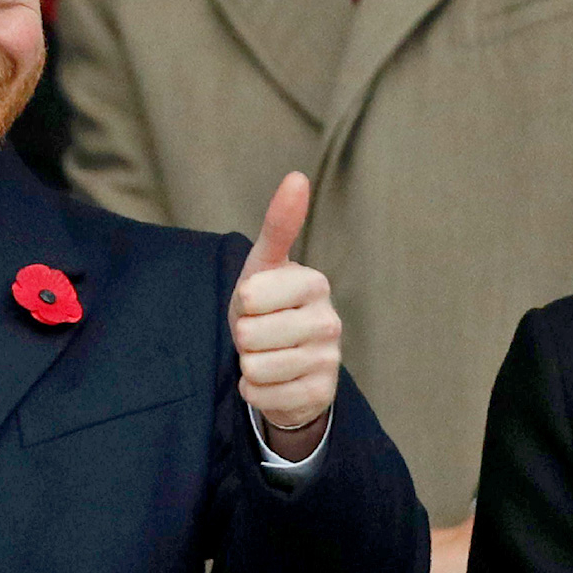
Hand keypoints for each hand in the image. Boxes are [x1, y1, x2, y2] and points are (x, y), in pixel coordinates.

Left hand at [232, 173, 339, 460]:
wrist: (286, 364)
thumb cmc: (269, 306)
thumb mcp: (265, 265)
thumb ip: (279, 224)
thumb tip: (296, 176)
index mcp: (314, 283)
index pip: (251, 295)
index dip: (242, 303)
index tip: (258, 303)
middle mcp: (330, 320)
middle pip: (250, 335)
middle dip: (244, 338)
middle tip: (260, 334)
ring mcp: (329, 359)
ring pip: (256, 368)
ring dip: (249, 366)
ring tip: (266, 356)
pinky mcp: (320, 394)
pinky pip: (263, 395)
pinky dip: (255, 392)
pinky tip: (272, 382)